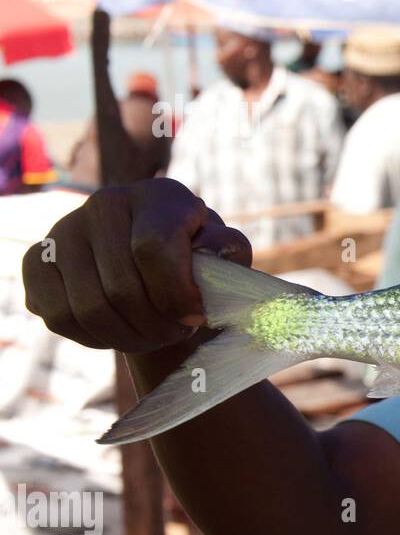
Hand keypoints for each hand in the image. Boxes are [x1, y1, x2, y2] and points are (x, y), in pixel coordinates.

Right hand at [23, 178, 250, 353]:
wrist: (160, 273)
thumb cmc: (201, 265)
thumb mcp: (227, 256)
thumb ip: (228, 250)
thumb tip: (210, 250)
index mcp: (158, 196)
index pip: (154, 249)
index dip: (177, 295)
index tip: (196, 316)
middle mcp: (105, 203)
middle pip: (121, 287)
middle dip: (156, 325)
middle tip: (176, 332)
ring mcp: (65, 230)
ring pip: (88, 307)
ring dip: (128, 337)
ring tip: (153, 335)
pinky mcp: (37, 261)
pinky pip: (58, 316)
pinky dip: (94, 338)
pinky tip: (120, 330)